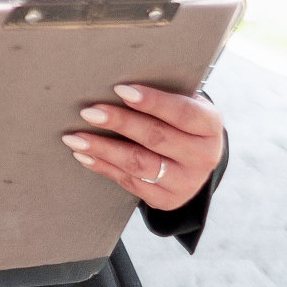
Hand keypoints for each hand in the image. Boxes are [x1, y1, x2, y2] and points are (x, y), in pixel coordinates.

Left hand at [62, 84, 224, 210]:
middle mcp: (203, 157)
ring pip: (139, 164)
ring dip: (103, 149)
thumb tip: (117, 86)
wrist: (194, 159)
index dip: (152, 101)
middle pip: (156, 138)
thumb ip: (162, 94)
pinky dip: (104, 167)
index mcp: (210, 126)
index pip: (182, 112)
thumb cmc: (179, 120)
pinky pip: (130, 182)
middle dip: (119, 123)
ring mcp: (186, 182)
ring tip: (76, 138)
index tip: (120, 89)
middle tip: (89, 112)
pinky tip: (84, 155)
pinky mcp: (167, 199)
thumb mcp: (184, 103)